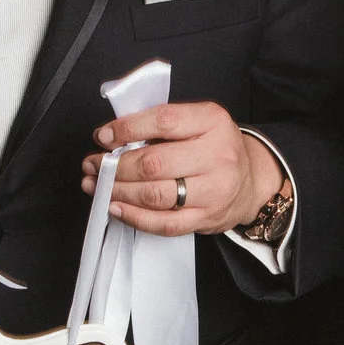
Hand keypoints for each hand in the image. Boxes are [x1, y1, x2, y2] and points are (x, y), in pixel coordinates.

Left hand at [80, 101, 281, 235]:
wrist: (250, 181)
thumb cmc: (214, 148)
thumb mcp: (198, 122)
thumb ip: (161, 125)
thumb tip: (112, 138)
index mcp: (212, 121)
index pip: (163, 121)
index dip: (127, 129)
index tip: (103, 136)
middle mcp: (217, 155)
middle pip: (154, 162)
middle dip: (114, 166)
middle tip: (93, 165)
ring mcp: (214, 190)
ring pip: (154, 194)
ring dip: (117, 191)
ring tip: (97, 185)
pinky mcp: (206, 218)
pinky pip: (164, 223)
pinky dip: (134, 216)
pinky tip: (115, 207)